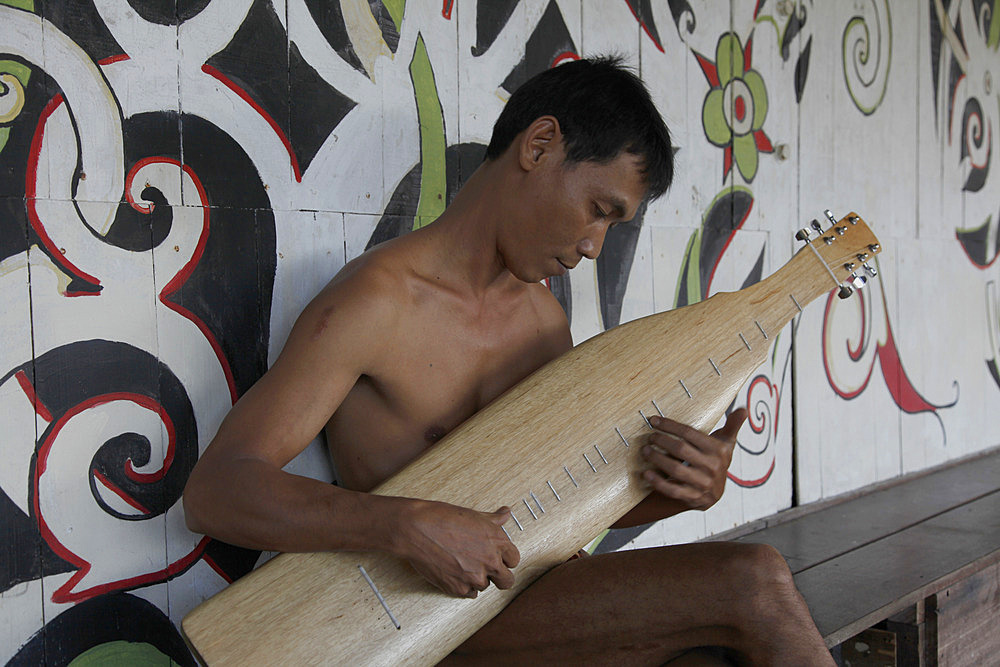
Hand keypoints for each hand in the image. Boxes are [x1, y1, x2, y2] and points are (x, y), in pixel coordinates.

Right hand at [394, 500, 519, 597]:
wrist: (417, 529)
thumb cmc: (443, 518)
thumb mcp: (473, 515)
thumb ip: (494, 519)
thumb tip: (506, 513)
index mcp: (497, 541)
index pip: (514, 560)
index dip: (505, 559)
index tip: (497, 557)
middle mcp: (490, 561)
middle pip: (507, 581)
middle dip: (499, 576)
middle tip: (486, 569)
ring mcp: (475, 577)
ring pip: (485, 586)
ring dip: (476, 579)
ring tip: (461, 564)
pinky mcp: (458, 588)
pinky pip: (469, 594)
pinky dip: (463, 586)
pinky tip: (454, 572)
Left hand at [640, 409, 746, 510]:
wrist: (715, 492)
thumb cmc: (716, 460)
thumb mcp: (726, 443)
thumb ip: (733, 425)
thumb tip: (744, 409)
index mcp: (718, 450)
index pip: (690, 433)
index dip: (670, 425)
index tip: (654, 420)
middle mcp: (712, 467)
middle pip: (681, 449)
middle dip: (661, 440)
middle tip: (649, 436)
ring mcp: (703, 484)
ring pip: (676, 469)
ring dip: (656, 458)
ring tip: (645, 450)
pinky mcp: (694, 498)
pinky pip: (673, 490)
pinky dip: (658, 482)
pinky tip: (646, 472)